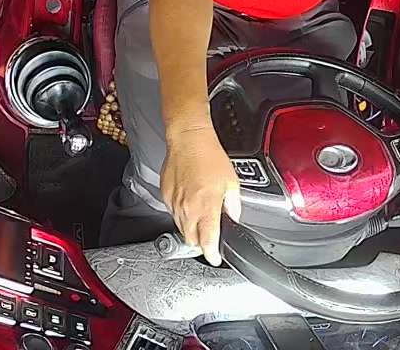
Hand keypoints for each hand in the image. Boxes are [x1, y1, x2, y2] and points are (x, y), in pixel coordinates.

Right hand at [161, 125, 240, 265]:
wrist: (188, 140)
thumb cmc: (209, 157)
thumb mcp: (231, 182)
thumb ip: (233, 205)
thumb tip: (233, 216)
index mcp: (206, 208)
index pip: (207, 242)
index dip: (212, 255)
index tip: (215, 258)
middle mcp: (187, 210)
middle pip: (192, 239)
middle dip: (201, 243)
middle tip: (210, 238)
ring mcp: (174, 204)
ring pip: (181, 228)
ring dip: (191, 229)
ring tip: (201, 217)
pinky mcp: (165, 196)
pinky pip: (173, 213)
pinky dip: (182, 214)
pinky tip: (190, 202)